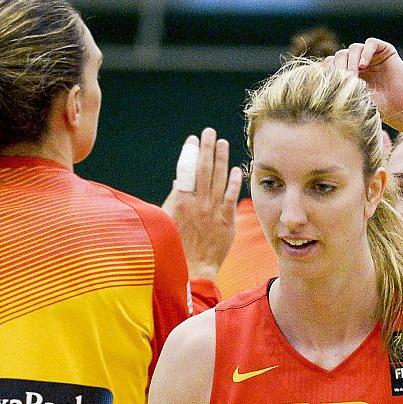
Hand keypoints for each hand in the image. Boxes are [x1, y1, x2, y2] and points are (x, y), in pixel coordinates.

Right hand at [162, 128, 242, 281]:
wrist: (192, 271)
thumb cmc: (175, 249)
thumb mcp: (166, 222)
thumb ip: (174, 201)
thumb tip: (179, 183)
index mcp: (181, 202)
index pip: (186, 170)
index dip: (190, 153)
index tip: (192, 140)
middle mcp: (198, 204)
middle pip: (203, 169)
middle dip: (206, 149)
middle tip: (209, 132)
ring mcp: (213, 212)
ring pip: (219, 179)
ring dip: (221, 159)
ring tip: (222, 143)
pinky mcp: (226, 222)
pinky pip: (231, 198)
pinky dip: (234, 183)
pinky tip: (236, 169)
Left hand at [333, 38, 402, 129]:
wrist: (400, 108)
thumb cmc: (377, 108)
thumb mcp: (353, 98)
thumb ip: (340, 88)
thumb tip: (317, 84)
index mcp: (349, 72)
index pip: (332, 62)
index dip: (330, 69)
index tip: (331, 82)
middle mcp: (359, 62)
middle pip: (341, 54)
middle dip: (341, 66)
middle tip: (345, 80)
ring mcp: (372, 56)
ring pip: (354, 48)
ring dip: (351, 60)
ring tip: (354, 75)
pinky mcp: (386, 51)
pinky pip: (371, 43)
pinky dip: (365, 52)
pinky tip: (364, 65)